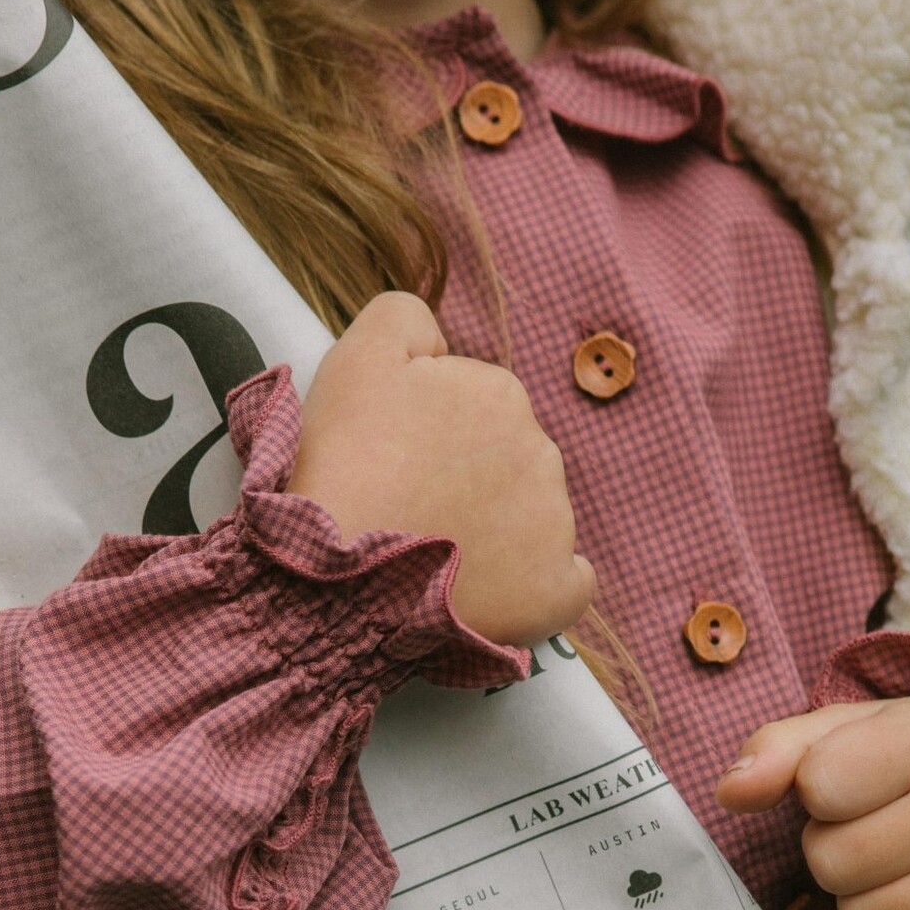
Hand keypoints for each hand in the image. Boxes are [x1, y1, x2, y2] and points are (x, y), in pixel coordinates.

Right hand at [289, 292, 593, 648]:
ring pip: (532, 521)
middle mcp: (542, 452)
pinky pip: (567, 584)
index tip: (395, 465)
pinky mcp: (556, 590)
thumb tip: (440, 340)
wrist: (342, 579)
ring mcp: (556, 524)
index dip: (430, 438)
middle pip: (507, 465)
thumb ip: (404, 318)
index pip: (474, 411)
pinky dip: (537, 587)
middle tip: (412, 514)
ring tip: (439, 558)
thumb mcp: (357, 358)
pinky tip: (494, 591)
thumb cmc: (344, 467)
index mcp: (500, 394)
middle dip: (468, 483)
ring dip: (496, 535)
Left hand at [716, 696, 909, 909]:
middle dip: (836, 857)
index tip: (856, 789)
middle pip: (833, 864)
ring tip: (904, 874)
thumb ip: (780, 751)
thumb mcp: (850, 735)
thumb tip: (732, 792)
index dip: (819, 796)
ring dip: (864, 906)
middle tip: (878, 839)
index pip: (818, 786)